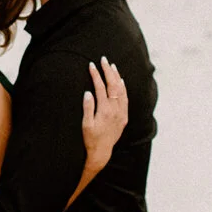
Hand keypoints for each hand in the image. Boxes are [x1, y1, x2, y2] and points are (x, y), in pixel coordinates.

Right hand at [78, 57, 127, 174]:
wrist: (101, 152)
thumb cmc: (91, 138)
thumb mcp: (86, 125)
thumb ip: (88, 108)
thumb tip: (88, 92)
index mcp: (105, 110)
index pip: (101, 87)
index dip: (96, 75)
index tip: (91, 65)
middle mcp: (116, 110)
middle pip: (113, 85)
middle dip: (108, 71)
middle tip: (103, 59)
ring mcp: (121, 113)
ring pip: (121, 90)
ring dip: (117, 77)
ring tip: (112, 66)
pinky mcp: (124, 117)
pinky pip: (126, 99)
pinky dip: (123, 88)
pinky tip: (121, 81)